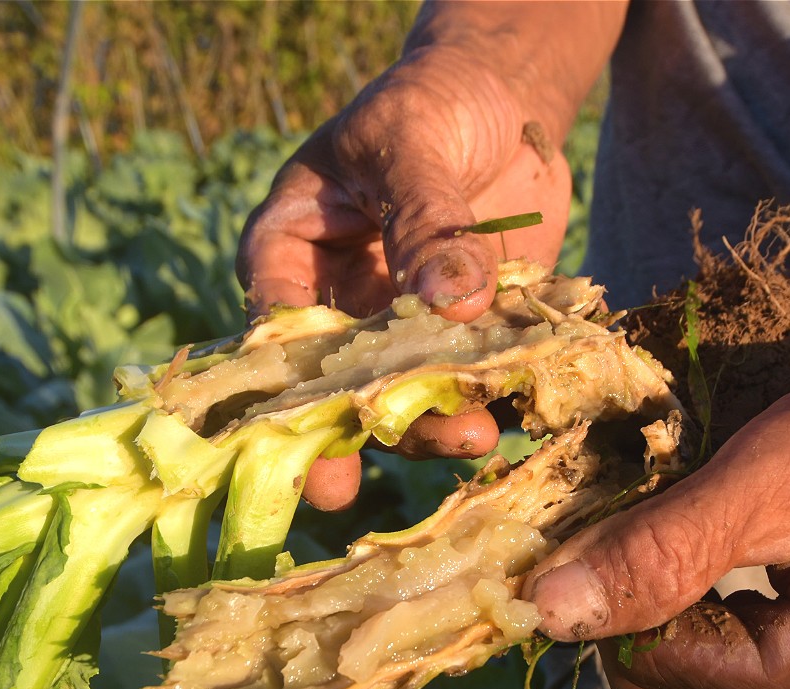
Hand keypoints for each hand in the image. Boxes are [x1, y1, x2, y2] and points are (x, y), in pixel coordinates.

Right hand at [237, 41, 573, 509]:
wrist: (505, 99)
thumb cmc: (430, 103)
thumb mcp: (412, 142)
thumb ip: (426, 220)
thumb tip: (450, 304)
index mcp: (289, 252)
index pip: (272, 326)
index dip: (281, 384)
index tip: (300, 428)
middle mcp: (338, 304)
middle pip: (334, 382)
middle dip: (346, 431)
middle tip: (343, 488)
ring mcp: (403, 329)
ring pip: (405, 396)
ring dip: (432, 425)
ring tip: (475, 435)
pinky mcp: (470, 336)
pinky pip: (474, 380)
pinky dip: (494, 399)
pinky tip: (516, 412)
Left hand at [523, 335, 789, 688]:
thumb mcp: (778, 477)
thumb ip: (662, 550)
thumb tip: (544, 612)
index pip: (649, 671)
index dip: (611, 592)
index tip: (604, 506)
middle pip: (668, 677)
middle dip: (645, 591)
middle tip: (661, 493)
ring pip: (695, 655)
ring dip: (675, 581)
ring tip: (710, 501)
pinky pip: (736, 633)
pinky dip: (710, 580)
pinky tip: (738, 521)